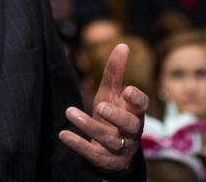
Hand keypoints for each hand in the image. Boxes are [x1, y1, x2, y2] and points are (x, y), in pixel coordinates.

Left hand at [59, 43, 147, 170]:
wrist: (112, 151)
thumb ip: (116, 72)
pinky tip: (63, 134)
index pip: (141, 105)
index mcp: (135, 111)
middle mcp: (131, 130)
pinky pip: (92, 153)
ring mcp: (119, 147)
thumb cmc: (113, 114)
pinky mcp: (104, 160)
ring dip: (89, 126)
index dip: (136, 99)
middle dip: (116, 115)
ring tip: (70, 112)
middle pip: (128, 124)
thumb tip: (122, 44)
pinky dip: (78, 144)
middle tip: (101, 106)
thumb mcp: (113, 93)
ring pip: (108, 138)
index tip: (128, 90)